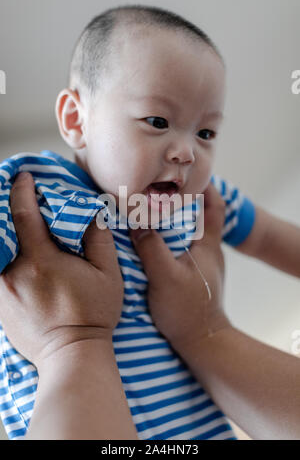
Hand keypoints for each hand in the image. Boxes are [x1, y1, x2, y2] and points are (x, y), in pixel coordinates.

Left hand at [0, 172, 123, 368]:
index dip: (21, 191)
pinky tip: (11, 251)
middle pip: (2, 229)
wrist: (72, 354)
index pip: (24, 214)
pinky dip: (1, 255)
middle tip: (10, 193)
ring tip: (12, 224)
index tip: (24, 177)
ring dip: (3, 232)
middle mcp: (14, 272)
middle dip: (5, 208)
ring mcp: (2, 290)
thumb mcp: (109, 275)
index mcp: (42, 260)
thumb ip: (100, 241)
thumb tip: (93, 215)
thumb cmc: (94, 314)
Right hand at [130, 183, 230, 353]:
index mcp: (208, 246)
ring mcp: (200, 264)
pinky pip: (180, 248)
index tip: (187, 175)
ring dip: (173, 220)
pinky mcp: (191, 276)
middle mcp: (208, 251)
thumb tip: (135, 223)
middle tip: (159, 189)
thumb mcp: (166, 277)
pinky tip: (150, 239)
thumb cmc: (187, 311)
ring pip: (189, 232)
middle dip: (183, 200)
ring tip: (150, 209)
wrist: (201, 343)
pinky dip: (168, 238)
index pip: (215, 206)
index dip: (205, 187)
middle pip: (200, 215)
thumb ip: (151, 248)